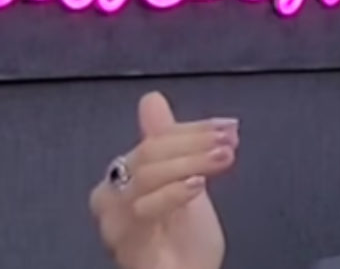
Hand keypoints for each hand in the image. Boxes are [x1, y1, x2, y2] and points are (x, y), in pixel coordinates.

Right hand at [89, 92, 238, 268]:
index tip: (228, 126)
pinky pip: (144, 209)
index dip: (193, 129)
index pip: (155, 139)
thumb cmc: (184, 238)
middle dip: (195, 142)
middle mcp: (110, 195)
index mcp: (124, 175)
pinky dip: (173, 192)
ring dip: (191, 161)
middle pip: (149, 153)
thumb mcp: (184, 179)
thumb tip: (151, 99)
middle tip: (229, 139)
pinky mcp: (127, 241)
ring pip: (147, 175)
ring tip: (223, 157)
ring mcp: (115, 220)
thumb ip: (170, 142)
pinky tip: (198, 184)